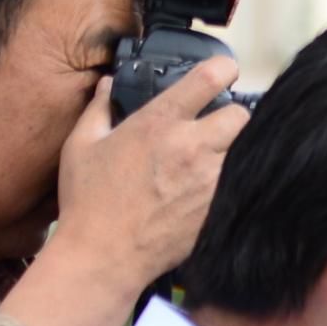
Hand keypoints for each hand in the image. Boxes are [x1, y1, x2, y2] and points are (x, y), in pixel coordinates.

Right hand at [1, 55, 244, 325]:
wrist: (103, 257)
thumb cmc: (87, 202)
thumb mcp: (81, 146)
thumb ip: (98, 109)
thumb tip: (109, 84)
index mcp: (158, 124)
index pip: (208, 80)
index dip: (223, 69)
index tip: (225, 70)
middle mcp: (191, 147)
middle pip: (241, 115)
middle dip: (232, 117)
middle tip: (216, 127)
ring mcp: (209, 180)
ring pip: (245, 151)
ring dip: (233, 151)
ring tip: (213, 160)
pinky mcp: (218, 208)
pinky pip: (240, 184)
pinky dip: (233, 181)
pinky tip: (213, 188)